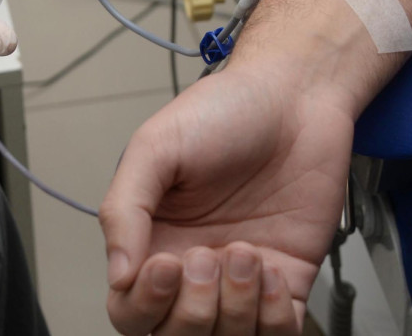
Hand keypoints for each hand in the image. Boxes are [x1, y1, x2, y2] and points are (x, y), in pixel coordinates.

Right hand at [100, 62, 355, 334]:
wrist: (295, 98)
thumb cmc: (224, 112)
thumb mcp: (156, 147)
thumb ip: (124, 207)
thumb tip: (116, 274)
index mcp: (151, 238)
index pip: (129, 307)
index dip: (144, 302)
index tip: (168, 263)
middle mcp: (191, 265)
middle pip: (173, 335)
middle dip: (192, 309)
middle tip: (208, 256)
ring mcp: (238, 278)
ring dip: (236, 308)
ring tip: (246, 253)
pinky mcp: (286, 279)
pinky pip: (277, 333)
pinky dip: (274, 316)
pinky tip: (273, 270)